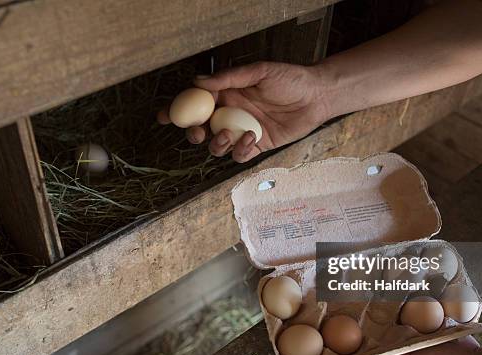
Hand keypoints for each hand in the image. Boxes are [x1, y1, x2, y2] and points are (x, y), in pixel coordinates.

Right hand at [157, 61, 331, 162]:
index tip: (164, 117)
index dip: (177, 111)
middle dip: (194, 134)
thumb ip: (229, 78)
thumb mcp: (258, 72)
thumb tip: (199, 81)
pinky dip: (240, 150)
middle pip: (201, 129)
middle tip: (199, 133)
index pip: (196, 103)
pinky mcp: (257, 145)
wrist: (316, 96)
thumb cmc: (289, 79)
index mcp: (226, 94)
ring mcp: (242, 131)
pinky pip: (239, 154)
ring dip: (217, 144)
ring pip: (217, 145)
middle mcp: (230, 113)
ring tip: (228, 135)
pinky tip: (251, 138)